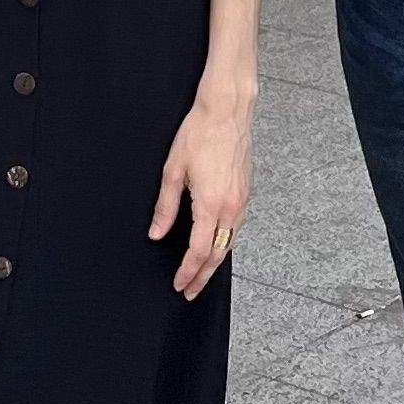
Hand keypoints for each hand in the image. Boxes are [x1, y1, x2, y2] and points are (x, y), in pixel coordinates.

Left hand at [150, 74, 253, 298]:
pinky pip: (237, 228)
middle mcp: (231, 207)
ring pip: (230, 244)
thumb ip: (166, 206)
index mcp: (210, 205)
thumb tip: (157, 233)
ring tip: (202, 274)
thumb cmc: (200, 133)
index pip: (198, 251)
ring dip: (215, 262)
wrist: (227, 111)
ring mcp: (242, 201)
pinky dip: (226, 244)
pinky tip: (217, 245)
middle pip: (217, 255)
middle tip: (190, 291)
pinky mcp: (246, 192)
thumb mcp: (173, 170)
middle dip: (203, 276)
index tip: (179, 284)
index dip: (188, 272)